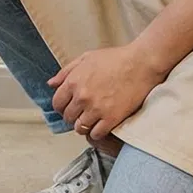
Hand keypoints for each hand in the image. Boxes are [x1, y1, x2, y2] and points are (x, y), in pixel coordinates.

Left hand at [49, 44, 165, 142]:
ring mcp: (96, 109)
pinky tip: (101, 126)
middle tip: (82, 113)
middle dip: (72, 116)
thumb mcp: (86, 58)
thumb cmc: (116, 58)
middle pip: (67, 117)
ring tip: (91, 121)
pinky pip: (96, 134)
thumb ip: (66, 71)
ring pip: (80, 128)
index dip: (61, 107)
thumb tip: (51, 84)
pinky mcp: (111, 118)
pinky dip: (96, 132)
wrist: (141, 64)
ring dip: (83, 126)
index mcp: (74, 81)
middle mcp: (82, 97)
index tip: (68, 107)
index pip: (57, 103)